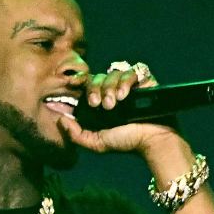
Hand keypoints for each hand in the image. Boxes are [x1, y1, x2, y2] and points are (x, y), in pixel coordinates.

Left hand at [57, 68, 177, 154]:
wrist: (153, 141)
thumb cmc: (127, 142)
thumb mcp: (96, 142)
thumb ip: (76, 134)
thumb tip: (60, 119)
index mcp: (101, 102)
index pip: (87, 83)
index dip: (79, 79)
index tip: (73, 83)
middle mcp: (114, 91)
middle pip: (98, 77)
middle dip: (95, 89)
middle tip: (98, 104)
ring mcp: (130, 84)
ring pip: (113, 73)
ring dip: (110, 87)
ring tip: (115, 104)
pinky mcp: (145, 80)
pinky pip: (132, 71)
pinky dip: (126, 81)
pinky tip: (125, 95)